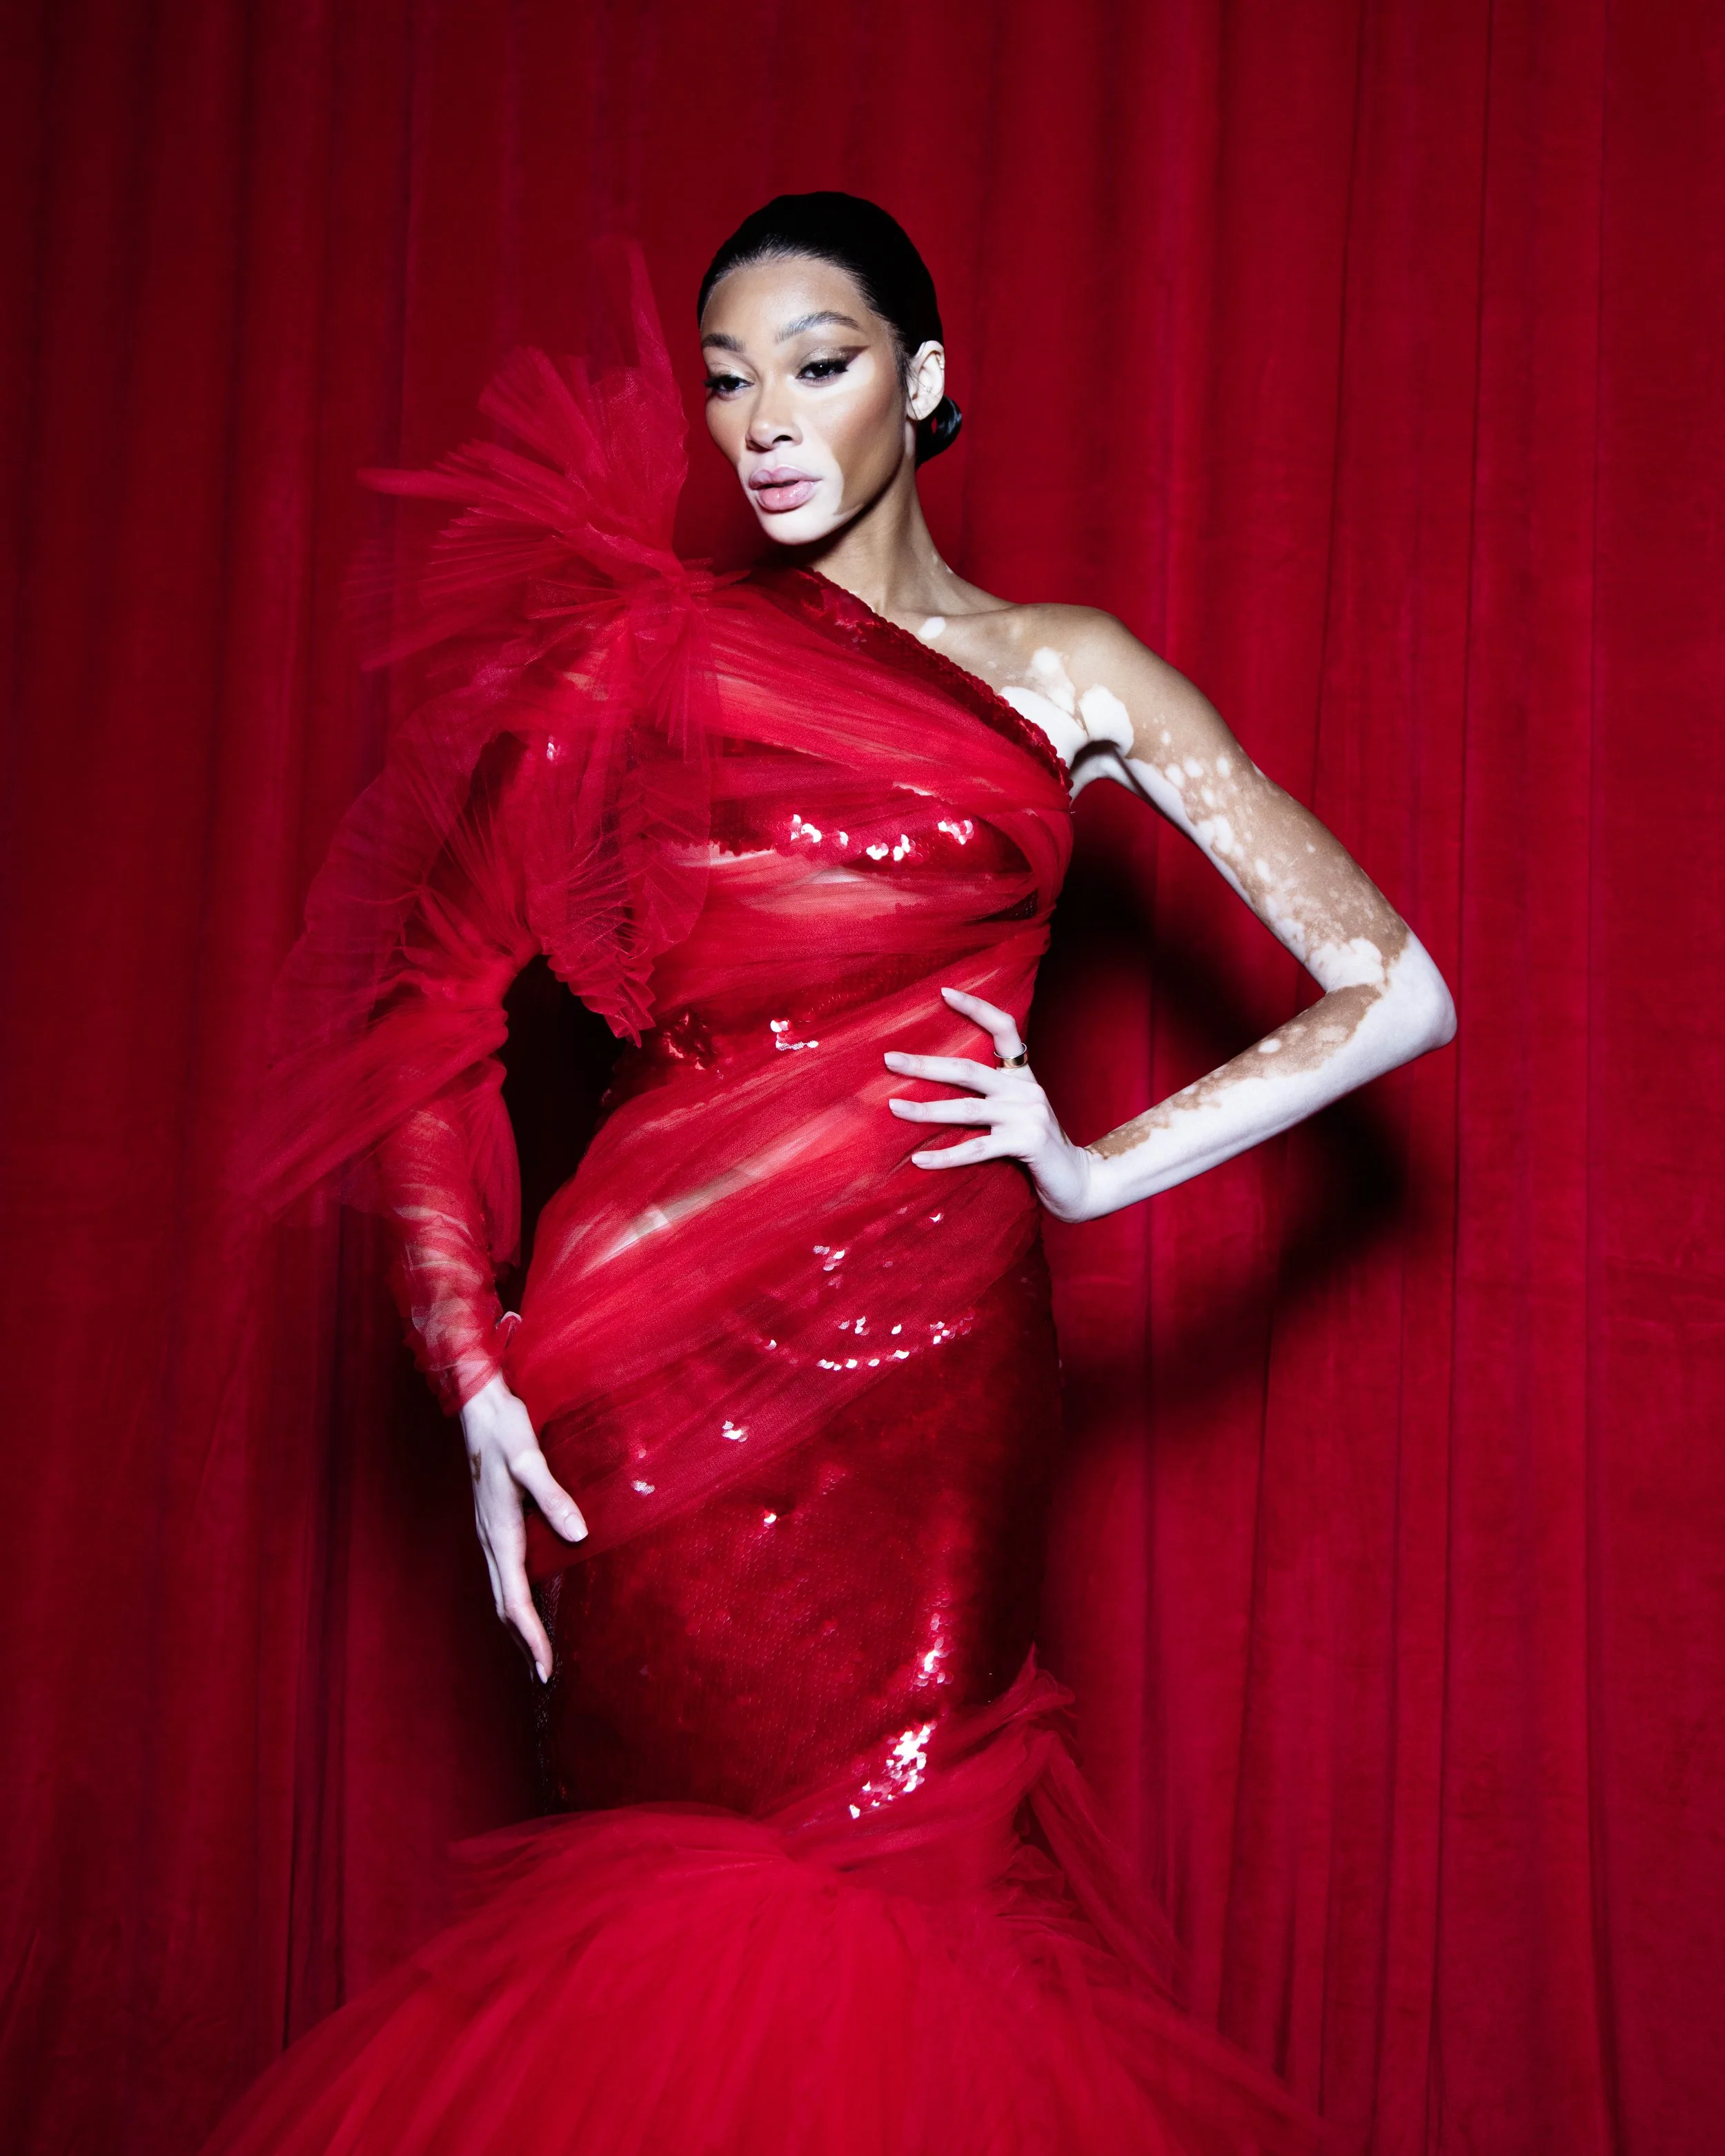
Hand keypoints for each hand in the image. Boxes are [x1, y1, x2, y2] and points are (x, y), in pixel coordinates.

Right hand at [458, 1370, 586, 1681]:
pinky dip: (513, 1600)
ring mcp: (488, 1532)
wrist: (478, 1406)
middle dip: (521, 1643)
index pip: (513, 1600)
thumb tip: (579, 1535)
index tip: (544, 1671)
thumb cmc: (504, 1429)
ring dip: (516, 1626)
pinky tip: (527, 1603)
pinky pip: (502, 1573)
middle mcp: (490, 1538)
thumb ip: (553, 1496)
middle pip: (502, 1605)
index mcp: (498, 1531)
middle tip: (543, 1676)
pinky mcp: (493, 1522)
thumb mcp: (530, 1459)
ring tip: (535, 1653)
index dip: (529, 1638)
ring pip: (500, 1592)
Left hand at [884, 986, 1097, 1223]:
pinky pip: (976, 1149)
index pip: (1004, 1029)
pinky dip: (945, 1156)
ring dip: (926, 1110)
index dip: (976, 1008)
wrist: (1078, 1181)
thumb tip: (939, 1081)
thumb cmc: (1038, 1147)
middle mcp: (1025, 1091)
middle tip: (890, 1060)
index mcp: (1022, 1077)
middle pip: (969, 1070)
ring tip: (894, 1107)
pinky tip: (919, 1160)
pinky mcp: (1026, 1144)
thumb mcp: (1018, 1111)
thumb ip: (992, 1094)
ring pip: (967, 1109)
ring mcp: (1027, 1116)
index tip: (944, 993)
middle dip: (925, 1066)